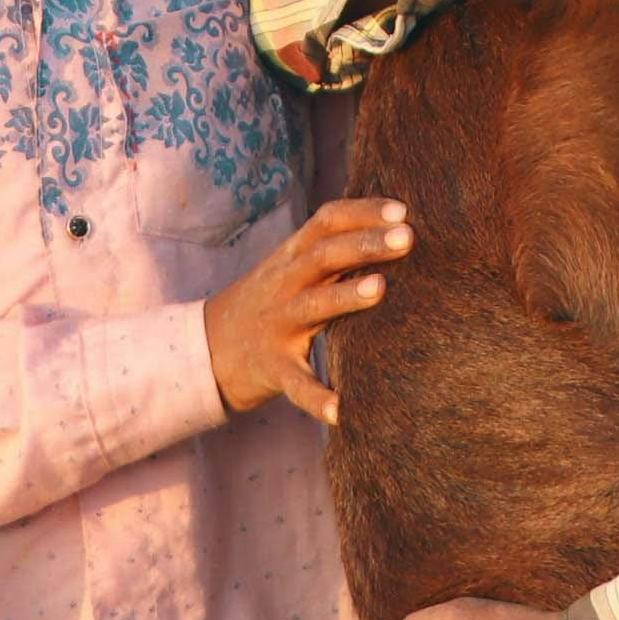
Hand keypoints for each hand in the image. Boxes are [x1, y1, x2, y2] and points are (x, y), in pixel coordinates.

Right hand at [201, 197, 412, 423]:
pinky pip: (297, 383)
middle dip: (365, 244)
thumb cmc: (272, 301)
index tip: (403, 209)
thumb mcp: (293, 267)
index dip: (363, 212)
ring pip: (312, 305)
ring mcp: (278, 326)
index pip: (327, 221)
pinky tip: (342, 410)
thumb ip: (333, 249)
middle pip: (324, 255)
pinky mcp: (274, 368)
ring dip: (345, 296)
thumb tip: (397, 227)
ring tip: (380, 288)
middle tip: (408, 237)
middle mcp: (284, 284)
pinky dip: (318, 397)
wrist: (210, 348)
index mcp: (292, 256)